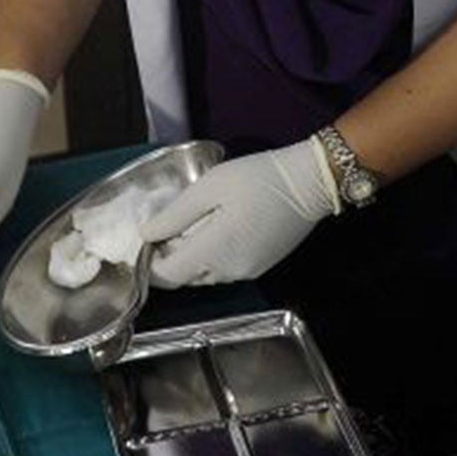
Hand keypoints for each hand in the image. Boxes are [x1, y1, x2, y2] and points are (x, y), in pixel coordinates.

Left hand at [142, 139, 338, 287]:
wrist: (310, 183)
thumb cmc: (258, 178)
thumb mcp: (210, 186)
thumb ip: (175, 215)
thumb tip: (146, 235)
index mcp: (213, 252)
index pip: (166, 276)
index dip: (149, 262)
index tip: (148, 238)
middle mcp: (228, 272)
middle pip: (183, 277)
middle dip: (169, 257)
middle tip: (169, 225)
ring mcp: (246, 273)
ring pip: (203, 275)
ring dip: (191, 257)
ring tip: (192, 225)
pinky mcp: (259, 268)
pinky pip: (223, 270)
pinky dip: (212, 257)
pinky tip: (217, 230)